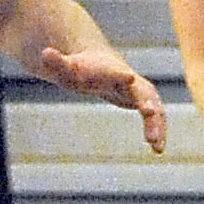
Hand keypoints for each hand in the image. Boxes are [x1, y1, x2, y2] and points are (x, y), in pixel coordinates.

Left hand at [37, 43, 168, 152]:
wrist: (100, 67)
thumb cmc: (80, 70)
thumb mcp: (65, 69)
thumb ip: (57, 62)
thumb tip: (44, 53)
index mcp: (111, 70)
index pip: (116, 72)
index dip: (120, 75)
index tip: (127, 78)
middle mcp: (131, 80)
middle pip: (143, 91)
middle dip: (147, 102)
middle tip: (150, 113)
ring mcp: (141, 92)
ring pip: (155, 107)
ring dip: (157, 124)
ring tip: (156, 145)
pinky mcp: (145, 103)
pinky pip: (156, 118)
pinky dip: (159, 132)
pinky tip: (158, 150)